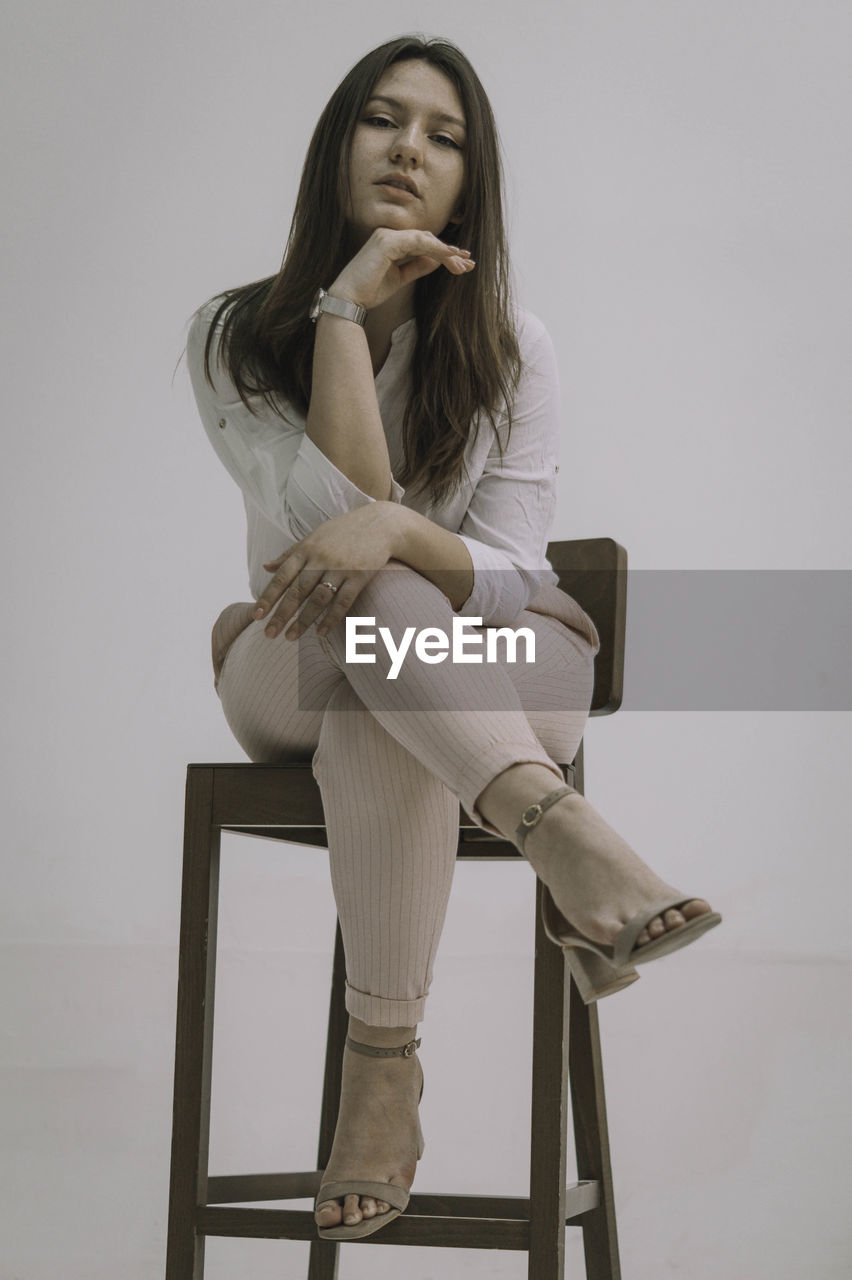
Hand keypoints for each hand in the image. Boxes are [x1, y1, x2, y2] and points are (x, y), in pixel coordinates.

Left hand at [253, 502, 403, 639]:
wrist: (380, 524)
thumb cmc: (343, 531)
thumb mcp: (313, 538)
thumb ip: (289, 554)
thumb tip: (266, 567)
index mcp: (306, 550)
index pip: (282, 576)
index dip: (268, 596)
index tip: (257, 615)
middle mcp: (321, 559)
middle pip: (297, 591)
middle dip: (282, 614)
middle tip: (269, 634)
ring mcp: (341, 567)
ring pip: (318, 599)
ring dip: (304, 620)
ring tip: (290, 637)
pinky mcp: (360, 576)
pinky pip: (343, 601)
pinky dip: (331, 618)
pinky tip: (320, 632)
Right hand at [329, 227, 474, 312]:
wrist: (348, 300)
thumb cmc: (370, 290)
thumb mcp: (400, 278)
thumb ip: (418, 266)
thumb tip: (437, 260)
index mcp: (390, 242)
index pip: (422, 243)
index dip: (442, 253)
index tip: (461, 263)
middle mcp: (389, 235)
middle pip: (427, 239)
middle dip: (449, 252)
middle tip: (468, 264)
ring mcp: (387, 236)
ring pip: (425, 240)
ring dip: (446, 252)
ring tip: (463, 264)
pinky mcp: (387, 242)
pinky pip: (418, 242)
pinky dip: (435, 250)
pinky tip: (449, 258)